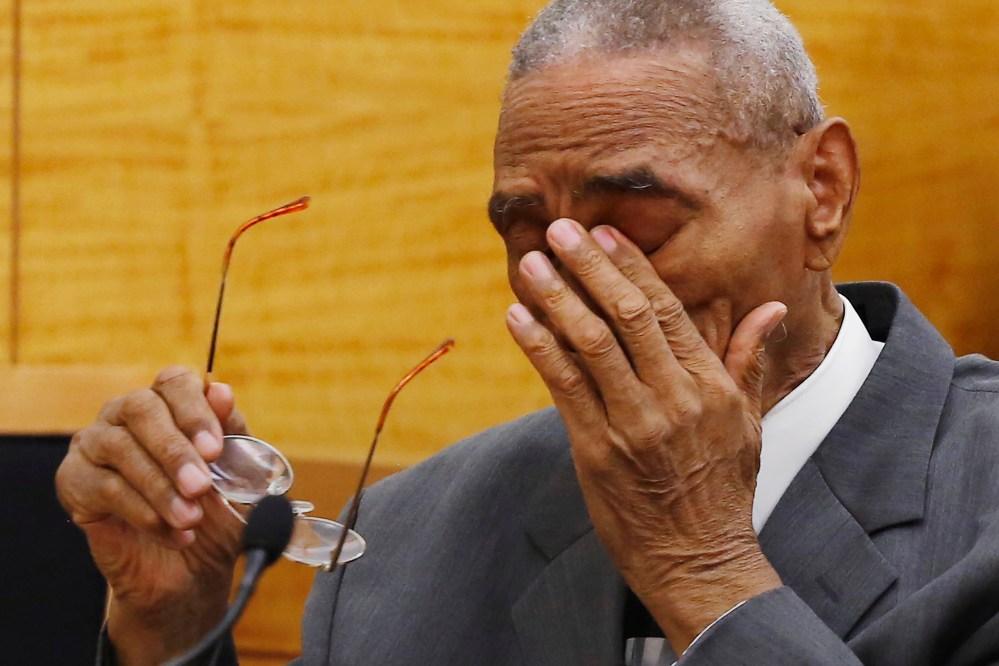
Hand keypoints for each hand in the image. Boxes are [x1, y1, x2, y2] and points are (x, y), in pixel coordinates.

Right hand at [56, 367, 248, 664]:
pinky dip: (142, 512)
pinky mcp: (74, 481)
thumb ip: (233, 434)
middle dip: (175, 450)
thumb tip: (220, 391)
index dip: (195, 411)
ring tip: (191, 519)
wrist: (191, 572)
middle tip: (201, 487)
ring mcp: (96, 444)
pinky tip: (172, 532)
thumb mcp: (238, 476)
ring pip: (119, 448)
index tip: (215, 449)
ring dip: (160, 487)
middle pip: (141, 408)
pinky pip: (103, 487)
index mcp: (170, 404)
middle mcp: (127, 414)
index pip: (174, 382)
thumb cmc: (217, 515)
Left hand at [505, 219, 784, 652]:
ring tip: (530, 263)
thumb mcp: (748, 422)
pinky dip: (539, 347)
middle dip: (589, 268)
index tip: (604, 234)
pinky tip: (518, 318)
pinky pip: (563, 386)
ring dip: (556, 298)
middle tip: (561, 229)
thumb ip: (748, 359)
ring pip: (589, 344)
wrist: (699, 559)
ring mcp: (632, 424)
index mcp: (710, 385)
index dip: (631, 267)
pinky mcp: (597, 450)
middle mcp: (672, 397)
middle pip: (625, 316)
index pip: (666, 310)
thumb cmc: (724, 488)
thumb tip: (770, 308)